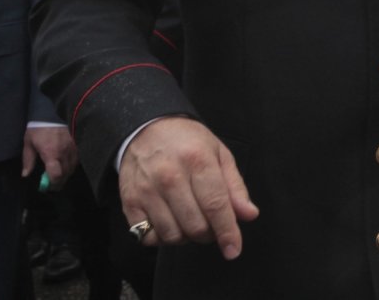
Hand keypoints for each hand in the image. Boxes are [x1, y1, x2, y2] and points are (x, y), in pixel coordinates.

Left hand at [21, 126, 77, 186]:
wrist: (52, 112)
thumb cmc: (38, 128)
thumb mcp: (28, 143)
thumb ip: (28, 160)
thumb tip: (26, 174)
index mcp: (51, 153)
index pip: (56, 174)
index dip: (53, 183)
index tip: (47, 186)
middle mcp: (64, 153)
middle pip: (66, 174)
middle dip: (59, 182)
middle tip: (52, 185)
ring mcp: (73, 148)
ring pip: (72, 168)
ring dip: (66, 174)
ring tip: (58, 176)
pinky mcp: (77, 144)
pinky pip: (77, 160)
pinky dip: (71, 166)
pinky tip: (66, 165)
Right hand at [120, 118, 258, 258]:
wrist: (147, 129)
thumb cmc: (188, 142)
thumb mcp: (220, 154)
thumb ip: (235, 187)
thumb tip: (249, 215)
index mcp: (198, 161)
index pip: (216, 205)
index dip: (227, 232)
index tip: (233, 249)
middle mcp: (170, 177)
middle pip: (195, 225)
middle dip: (210, 234)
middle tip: (212, 224)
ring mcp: (147, 191)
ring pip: (172, 235)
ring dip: (187, 237)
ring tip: (192, 221)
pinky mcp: (130, 202)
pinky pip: (148, 237)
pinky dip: (162, 238)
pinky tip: (171, 222)